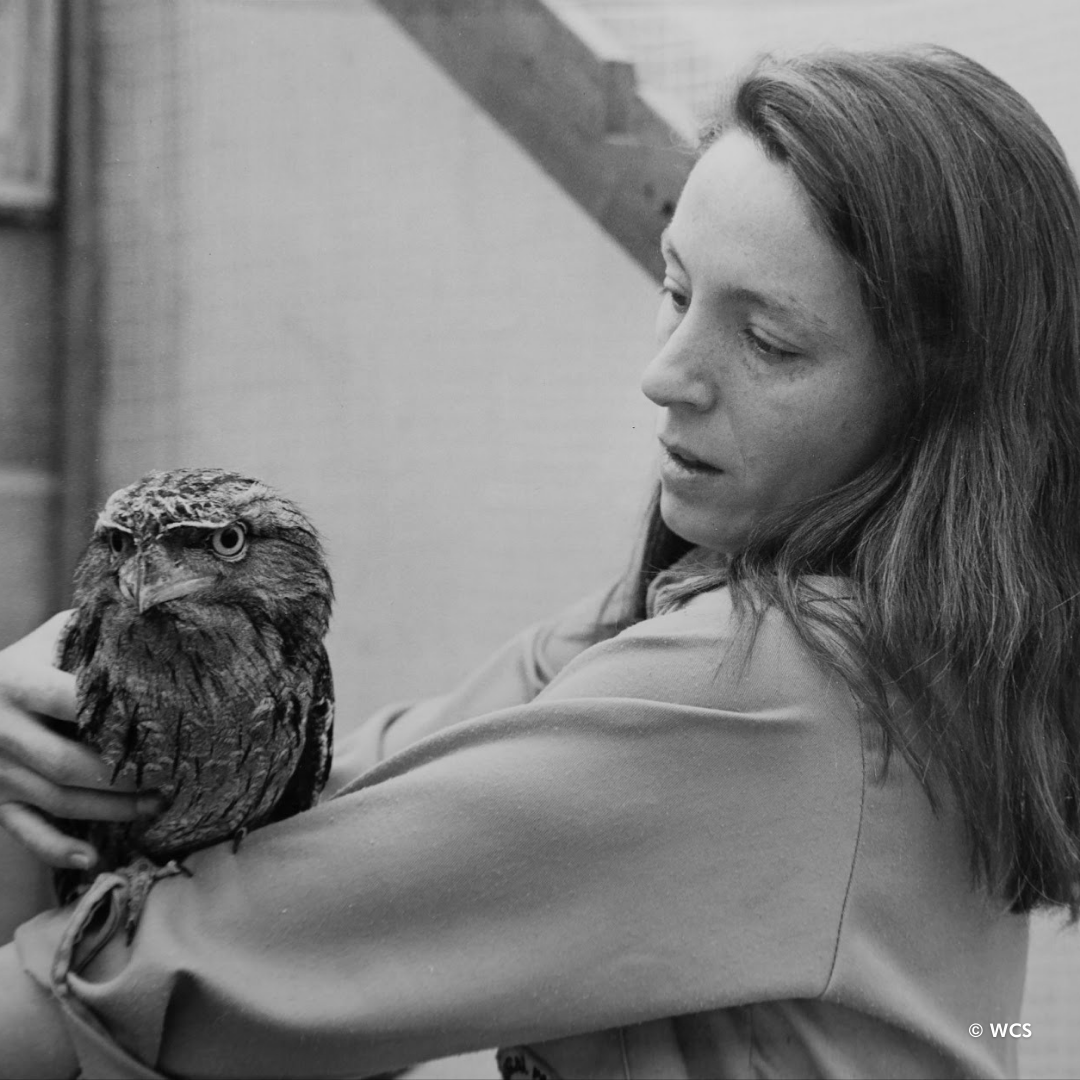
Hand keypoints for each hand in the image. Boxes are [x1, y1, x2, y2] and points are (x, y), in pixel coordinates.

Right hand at [0, 612, 158, 869]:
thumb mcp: (55, 635)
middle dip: (123, 776)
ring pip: (58, 801)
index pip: (69, 701)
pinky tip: (92, 858)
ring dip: (111, 810)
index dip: (118, 715)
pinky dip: (56, 849)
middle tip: (170, 777)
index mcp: (16, 682)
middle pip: (66, 764)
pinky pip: (25, 831)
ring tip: (158, 803)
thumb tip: (161, 614)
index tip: (166, 723)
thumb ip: (97, 629)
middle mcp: (0, 730)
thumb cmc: (29, 659)